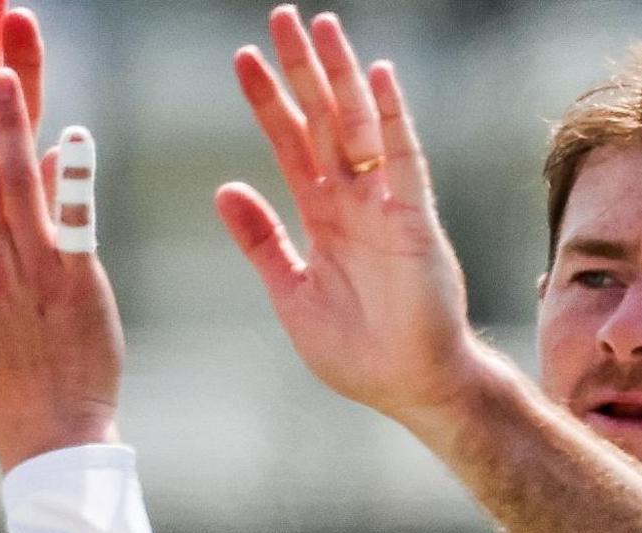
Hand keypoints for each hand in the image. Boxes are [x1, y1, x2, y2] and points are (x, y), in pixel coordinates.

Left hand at [217, 7, 481, 425]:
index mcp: (321, 216)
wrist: (407, 385)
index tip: (242, 58)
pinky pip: (404, 159)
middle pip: (321, 119)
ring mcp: (386, 205)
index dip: (267, 100)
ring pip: (359, 126)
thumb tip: (225, 190)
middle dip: (301, 69)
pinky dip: (390, 118)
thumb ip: (261, 241)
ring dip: (340, 76)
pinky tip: (377, 76)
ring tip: (322, 27)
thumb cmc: (356, 350)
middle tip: (281, 16)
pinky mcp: (415, 220)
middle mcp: (353, 200)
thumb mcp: (290, 292)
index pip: (289, 143)